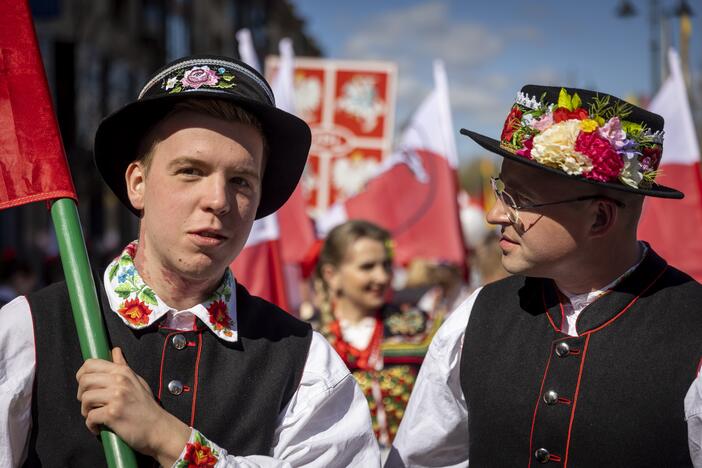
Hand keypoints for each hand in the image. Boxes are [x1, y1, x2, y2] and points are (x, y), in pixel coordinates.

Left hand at [76, 348, 190, 464]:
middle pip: (84, 380)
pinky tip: (99, 427)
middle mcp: (119, 381)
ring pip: (85, 398)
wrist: (158, 427)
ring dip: (86, 411)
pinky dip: (91, 425)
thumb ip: (123, 366)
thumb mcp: (137, 381)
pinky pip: (90, 417)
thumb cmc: (146, 406)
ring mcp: (116, 397)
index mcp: (123, 372)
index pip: (91, 364)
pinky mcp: (113, 414)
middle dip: (81, 394)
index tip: (85, 386)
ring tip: (95, 415)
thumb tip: (115, 351)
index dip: (82, 375)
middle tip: (89, 404)